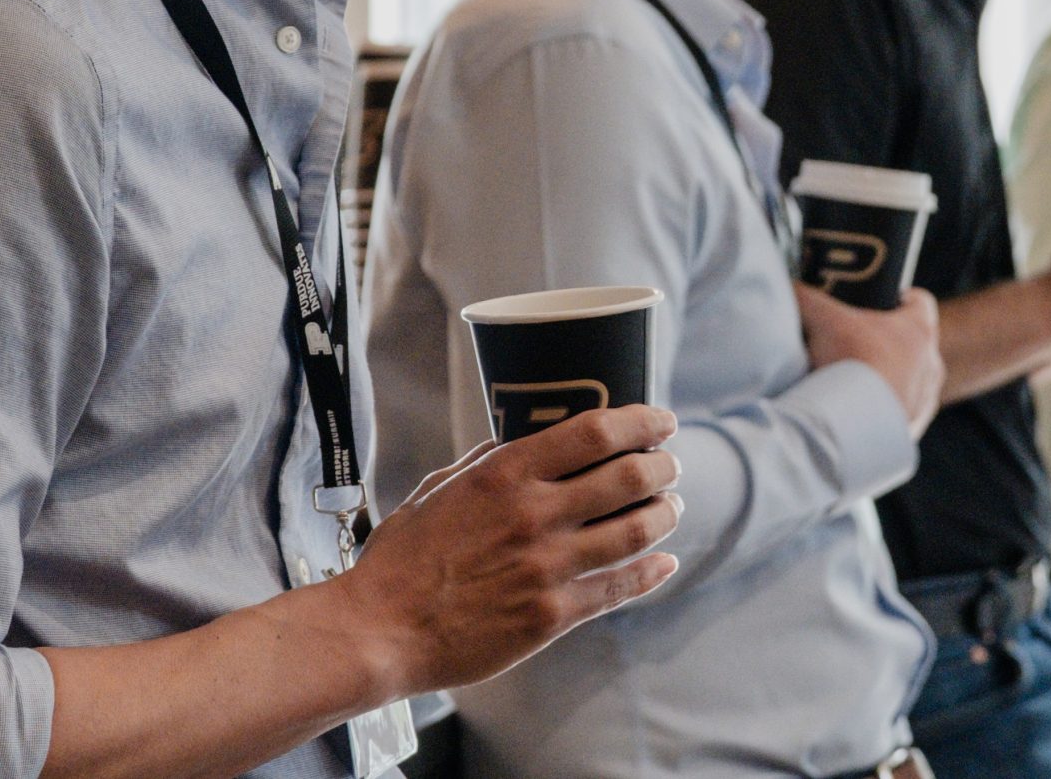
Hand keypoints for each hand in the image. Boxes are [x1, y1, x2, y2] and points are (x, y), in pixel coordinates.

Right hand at [332, 405, 682, 698]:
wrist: (379, 631)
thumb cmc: (401, 558)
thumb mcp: (440, 489)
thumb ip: (489, 462)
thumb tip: (528, 441)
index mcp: (505, 474)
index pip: (595, 432)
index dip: (641, 421)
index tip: (663, 421)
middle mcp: (534, 514)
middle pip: (628, 476)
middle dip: (663, 467)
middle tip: (670, 465)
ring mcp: (547, 567)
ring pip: (635, 531)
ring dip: (665, 514)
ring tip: (671, 508)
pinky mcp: (552, 616)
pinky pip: (620, 587)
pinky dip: (653, 571)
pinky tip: (665, 563)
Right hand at [796, 284, 943, 437]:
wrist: (854, 428)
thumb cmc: (849, 364)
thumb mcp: (821, 319)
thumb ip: (805, 296)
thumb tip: (787, 287)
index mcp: (917, 330)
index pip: (920, 301)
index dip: (900, 298)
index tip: (880, 301)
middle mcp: (929, 365)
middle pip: (913, 344)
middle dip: (885, 341)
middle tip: (853, 342)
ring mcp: (923, 401)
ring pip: (908, 382)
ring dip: (885, 381)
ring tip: (849, 383)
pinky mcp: (910, 430)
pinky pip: (898, 417)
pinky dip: (878, 415)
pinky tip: (853, 414)